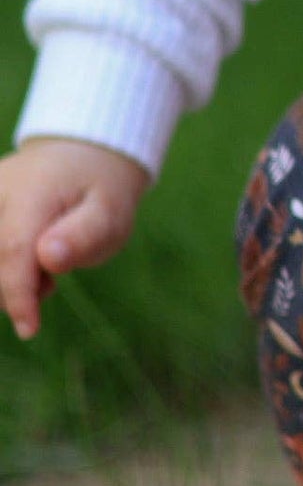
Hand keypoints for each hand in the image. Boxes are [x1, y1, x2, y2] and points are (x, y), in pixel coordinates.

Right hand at [0, 137, 149, 338]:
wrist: (82, 156)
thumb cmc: (100, 191)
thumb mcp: (110, 213)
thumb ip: (83, 236)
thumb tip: (49, 257)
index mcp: (30, 191)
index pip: (12, 250)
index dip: (17, 295)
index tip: (29, 330)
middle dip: (14, 287)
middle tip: (49, 282)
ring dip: (6, 278)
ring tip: (41, 267)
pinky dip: (3, 267)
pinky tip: (24, 261)